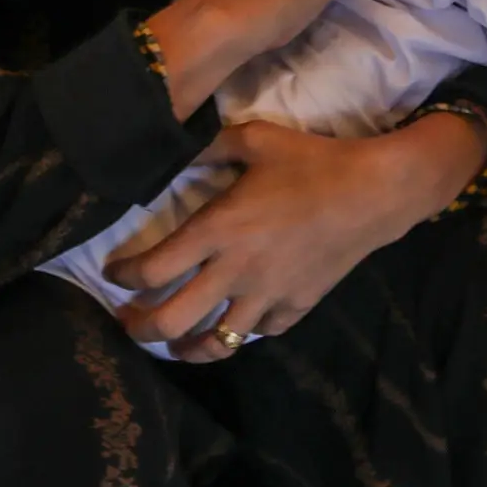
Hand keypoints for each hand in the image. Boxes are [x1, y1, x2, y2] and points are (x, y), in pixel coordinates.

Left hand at [109, 115, 486, 358]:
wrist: (373, 193)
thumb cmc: (312, 162)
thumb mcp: (256, 139)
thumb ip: (209, 147)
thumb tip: (177, 149)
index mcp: (217, 230)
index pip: (152, 268)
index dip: (123, 276)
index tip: (113, 274)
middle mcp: (234, 271)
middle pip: (171, 320)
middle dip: (140, 328)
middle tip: (127, 323)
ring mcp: (266, 295)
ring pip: (215, 343)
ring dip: (185, 347)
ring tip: (173, 345)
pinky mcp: (296, 306)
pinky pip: (260, 331)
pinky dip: (241, 332)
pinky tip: (232, 326)